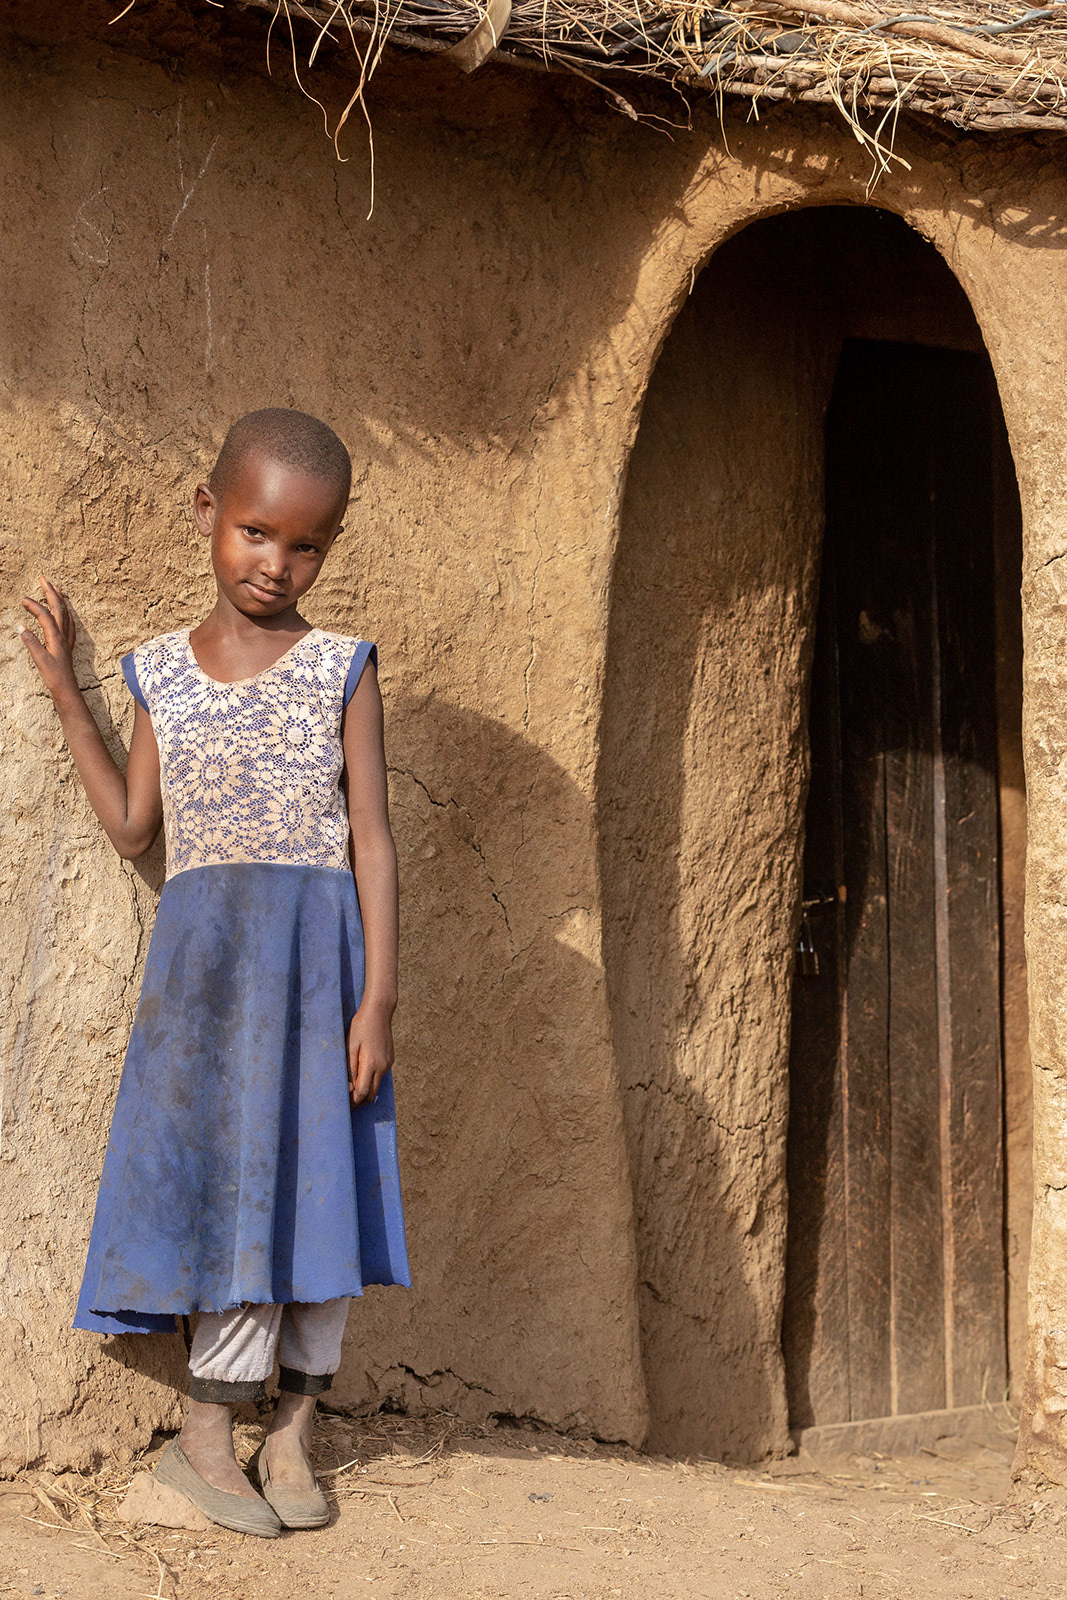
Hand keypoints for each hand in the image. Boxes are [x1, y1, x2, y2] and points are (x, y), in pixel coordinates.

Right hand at [20, 578, 77, 701]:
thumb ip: (31, 643)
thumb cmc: (54, 677)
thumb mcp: (39, 660)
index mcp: (55, 637)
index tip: (23, 599)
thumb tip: (21, 628)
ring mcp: (67, 639)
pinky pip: (69, 623)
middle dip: (51, 592)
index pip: (44, 615)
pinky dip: (66, 613)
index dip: (34, 605)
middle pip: (59, 608)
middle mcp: (63, 635)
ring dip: (59, 599)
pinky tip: (66, 613)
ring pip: (65, 613)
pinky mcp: (68, 645)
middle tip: (44, 578)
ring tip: (55, 588)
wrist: (67, 690)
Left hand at [346, 1003, 393, 1105]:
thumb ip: (350, 1069)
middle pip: (372, 1094)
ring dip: (365, 1091)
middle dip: (360, 1101)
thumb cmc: (361, 1026)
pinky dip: (371, 1080)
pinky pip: (380, 1075)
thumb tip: (349, 1089)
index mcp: (371, 1064)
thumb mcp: (350, 1046)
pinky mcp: (390, 1059)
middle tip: (347, 1102)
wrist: (379, 1011)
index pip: (362, 1092)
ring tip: (352, 1089)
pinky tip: (361, 1074)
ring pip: (377, 1086)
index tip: (344, 1103)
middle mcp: (383, 1066)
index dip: (353, 1101)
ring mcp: (388, 1063)